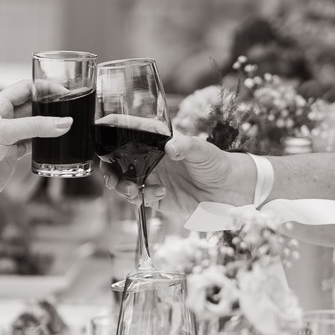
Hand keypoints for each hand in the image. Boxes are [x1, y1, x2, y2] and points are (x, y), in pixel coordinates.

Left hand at [0, 80, 73, 205]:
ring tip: (68, 126)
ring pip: (35, 127)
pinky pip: (34, 145)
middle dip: (50, 107)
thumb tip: (63, 123)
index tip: (63, 91)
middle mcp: (3, 119)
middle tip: (70, 108)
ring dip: (50, 126)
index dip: (44, 87)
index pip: (25, 88)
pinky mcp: (12, 155)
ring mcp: (8, 137)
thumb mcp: (4, 132)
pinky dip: (45, 144)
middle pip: (32, 106)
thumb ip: (36, 126)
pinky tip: (56, 144)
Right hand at [103, 133, 255, 231]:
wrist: (231, 191)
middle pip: (119, 162)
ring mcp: (152, 179)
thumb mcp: (204, 150)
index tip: (103, 140)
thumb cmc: (217, 163)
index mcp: (158, 142)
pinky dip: (141, 198)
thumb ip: (187, 146)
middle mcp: (151, 160)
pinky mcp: (157, 198)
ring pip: (124, 182)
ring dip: (122, 187)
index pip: (129, 135)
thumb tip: (171, 147)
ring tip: (131, 190)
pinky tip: (157, 195)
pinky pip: (140, 199)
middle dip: (110, 170)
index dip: (112, 136)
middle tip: (112, 178)